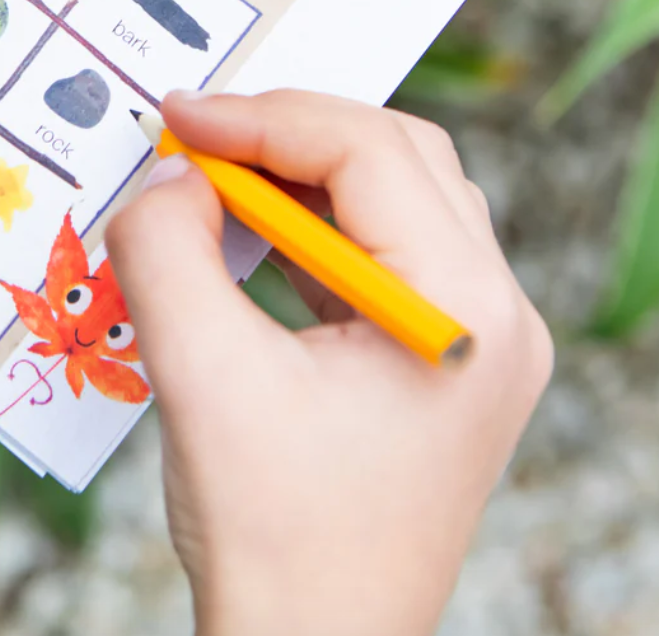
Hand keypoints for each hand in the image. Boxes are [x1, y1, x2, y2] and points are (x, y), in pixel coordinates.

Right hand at [106, 91, 551, 635]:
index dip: (264, 119)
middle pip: (397, 156)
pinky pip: (385, 248)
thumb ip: (166, 247)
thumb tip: (167, 172)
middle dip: (287, 133)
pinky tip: (251, 231)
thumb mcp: (199, 375)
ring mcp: (477, 340)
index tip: (179, 120)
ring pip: (396, 193)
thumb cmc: (274, 539)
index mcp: (462, 313)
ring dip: (302, 172)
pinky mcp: (440, 359)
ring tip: (217, 175)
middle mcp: (493, 316)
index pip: (369, 152)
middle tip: (196, 137)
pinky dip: (315, 222)